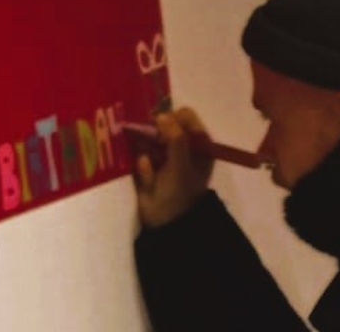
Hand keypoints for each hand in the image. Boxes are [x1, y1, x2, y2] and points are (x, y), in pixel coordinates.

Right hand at [133, 107, 215, 228]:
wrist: (165, 223)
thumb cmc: (181, 193)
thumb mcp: (181, 165)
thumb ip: (175, 139)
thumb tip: (161, 115)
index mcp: (199, 144)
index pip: (185, 116)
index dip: (171, 117)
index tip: (159, 126)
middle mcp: (182, 146)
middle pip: (163, 123)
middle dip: (153, 134)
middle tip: (151, 146)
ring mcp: (164, 154)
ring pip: (148, 137)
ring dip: (147, 152)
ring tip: (151, 168)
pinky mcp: (148, 164)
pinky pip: (141, 154)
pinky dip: (143, 165)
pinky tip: (149, 181)